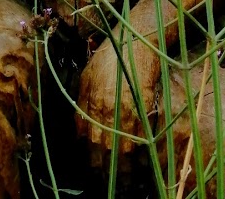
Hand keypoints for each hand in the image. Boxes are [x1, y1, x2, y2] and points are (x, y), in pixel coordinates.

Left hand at [76, 35, 159, 172]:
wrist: (135, 41)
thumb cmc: (109, 58)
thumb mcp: (87, 78)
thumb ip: (81, 106)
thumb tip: (79, 134)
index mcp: (91, 106)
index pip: (89, 146)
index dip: (92, 164)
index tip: (96, 175)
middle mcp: (107, 113)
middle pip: (106, 154)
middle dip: (108, 172)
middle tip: (110, 183)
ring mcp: (127, 113)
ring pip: (125, 152)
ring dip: (126, 171)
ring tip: (127, 183)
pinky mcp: (145, 110)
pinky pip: (142, 140)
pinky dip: (141, 155)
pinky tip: (141, 166)